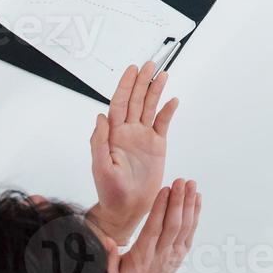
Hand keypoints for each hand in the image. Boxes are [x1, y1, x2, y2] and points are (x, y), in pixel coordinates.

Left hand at [86, 63, 179, 246]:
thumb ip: (99, 142)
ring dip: (156, 91)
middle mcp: (128, 132)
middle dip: (142, 81)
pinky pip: (163, 123)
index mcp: (114, 134)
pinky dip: (168, 111)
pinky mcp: (156, 146)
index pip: (119, 103)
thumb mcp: (100, 168)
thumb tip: (100, 117)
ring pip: (150, 107)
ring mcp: (143, 137)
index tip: (132, 70)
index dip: (126, 85)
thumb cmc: (110, 192)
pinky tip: (173, 100)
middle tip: (150, 64)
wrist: (126, 209)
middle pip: (136, 100)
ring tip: (162, 75)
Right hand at [104, 179, 200, 272]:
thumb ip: (109, 257)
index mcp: (143, 256)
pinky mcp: (182, 252)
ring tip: (191, 183)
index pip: (154, 228)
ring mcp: (175, 252)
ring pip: (185, 226)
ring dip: (189, 203)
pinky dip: (196, 213)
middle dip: (178, 201)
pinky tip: (197, 198)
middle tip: (181, 180)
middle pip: (172, 224)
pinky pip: (191, 231)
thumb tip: (106, 240)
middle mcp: (162, 253)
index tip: (164, 189)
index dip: (160, 208)